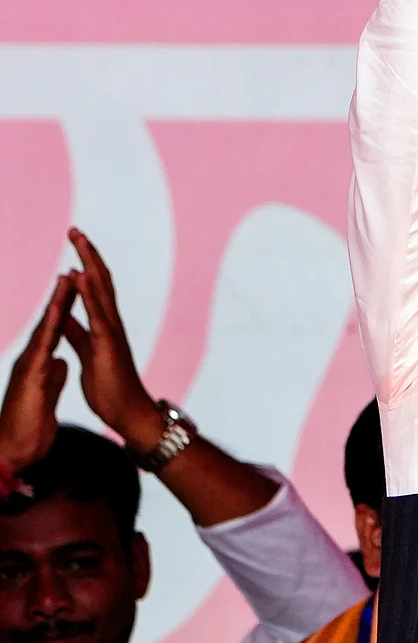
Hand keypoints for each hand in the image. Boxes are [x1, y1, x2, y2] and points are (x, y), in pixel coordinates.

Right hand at [0, 276, 75, 472]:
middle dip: (63, 294)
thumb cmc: (30, 424)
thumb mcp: (48, 392)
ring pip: (46, 328)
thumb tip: (61, 361)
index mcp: (42, 361)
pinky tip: (58, 314)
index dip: (69, 306)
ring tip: (67, 278)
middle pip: (52, 321)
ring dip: (57, 303)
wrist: (15, 448)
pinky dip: (51, 330)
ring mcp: (30, 365)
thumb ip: (53, 374)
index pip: (59, 328)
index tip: (80, 283)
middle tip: (74, 267)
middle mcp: (34, 359)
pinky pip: (42, 348)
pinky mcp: (30, 377)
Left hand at [61, 228, 158, 435]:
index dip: (85, 265)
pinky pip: (96, 312)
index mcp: (104, 326)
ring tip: (77, 240)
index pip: (94, 288)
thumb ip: (77, 333)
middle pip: (100, 280)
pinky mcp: (107, 344)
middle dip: (87, 254)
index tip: (75, 243)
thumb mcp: (86, 354)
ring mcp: (111, 331)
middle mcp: (111, 323)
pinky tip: (78, 274)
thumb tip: (64, 314)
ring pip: (100, 289)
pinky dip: (87, 291)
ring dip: (88, 263)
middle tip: (74, 230)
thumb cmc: (109, 387)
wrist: (128, 412)